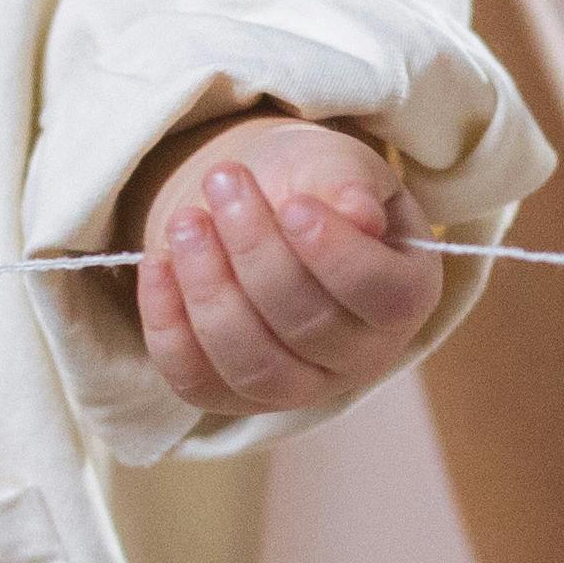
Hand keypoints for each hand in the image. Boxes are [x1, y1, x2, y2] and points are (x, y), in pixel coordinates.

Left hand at [127, 115, 441, 425]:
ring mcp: (300, 386)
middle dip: (255, 251)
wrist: (263, 205)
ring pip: (254, 365)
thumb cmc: (313, 184)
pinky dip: (169, 327)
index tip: (292, 204)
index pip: (381, 294)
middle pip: (309, 326)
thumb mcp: (338, 166)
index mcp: (406, 295)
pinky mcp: (235, 396)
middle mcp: (362, 356)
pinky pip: (197, 381)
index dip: (334, 255)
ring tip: (186, 222)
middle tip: (223, 182)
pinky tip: (157, 264)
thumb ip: (349, 184)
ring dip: (210, 292)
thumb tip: (359, 216)